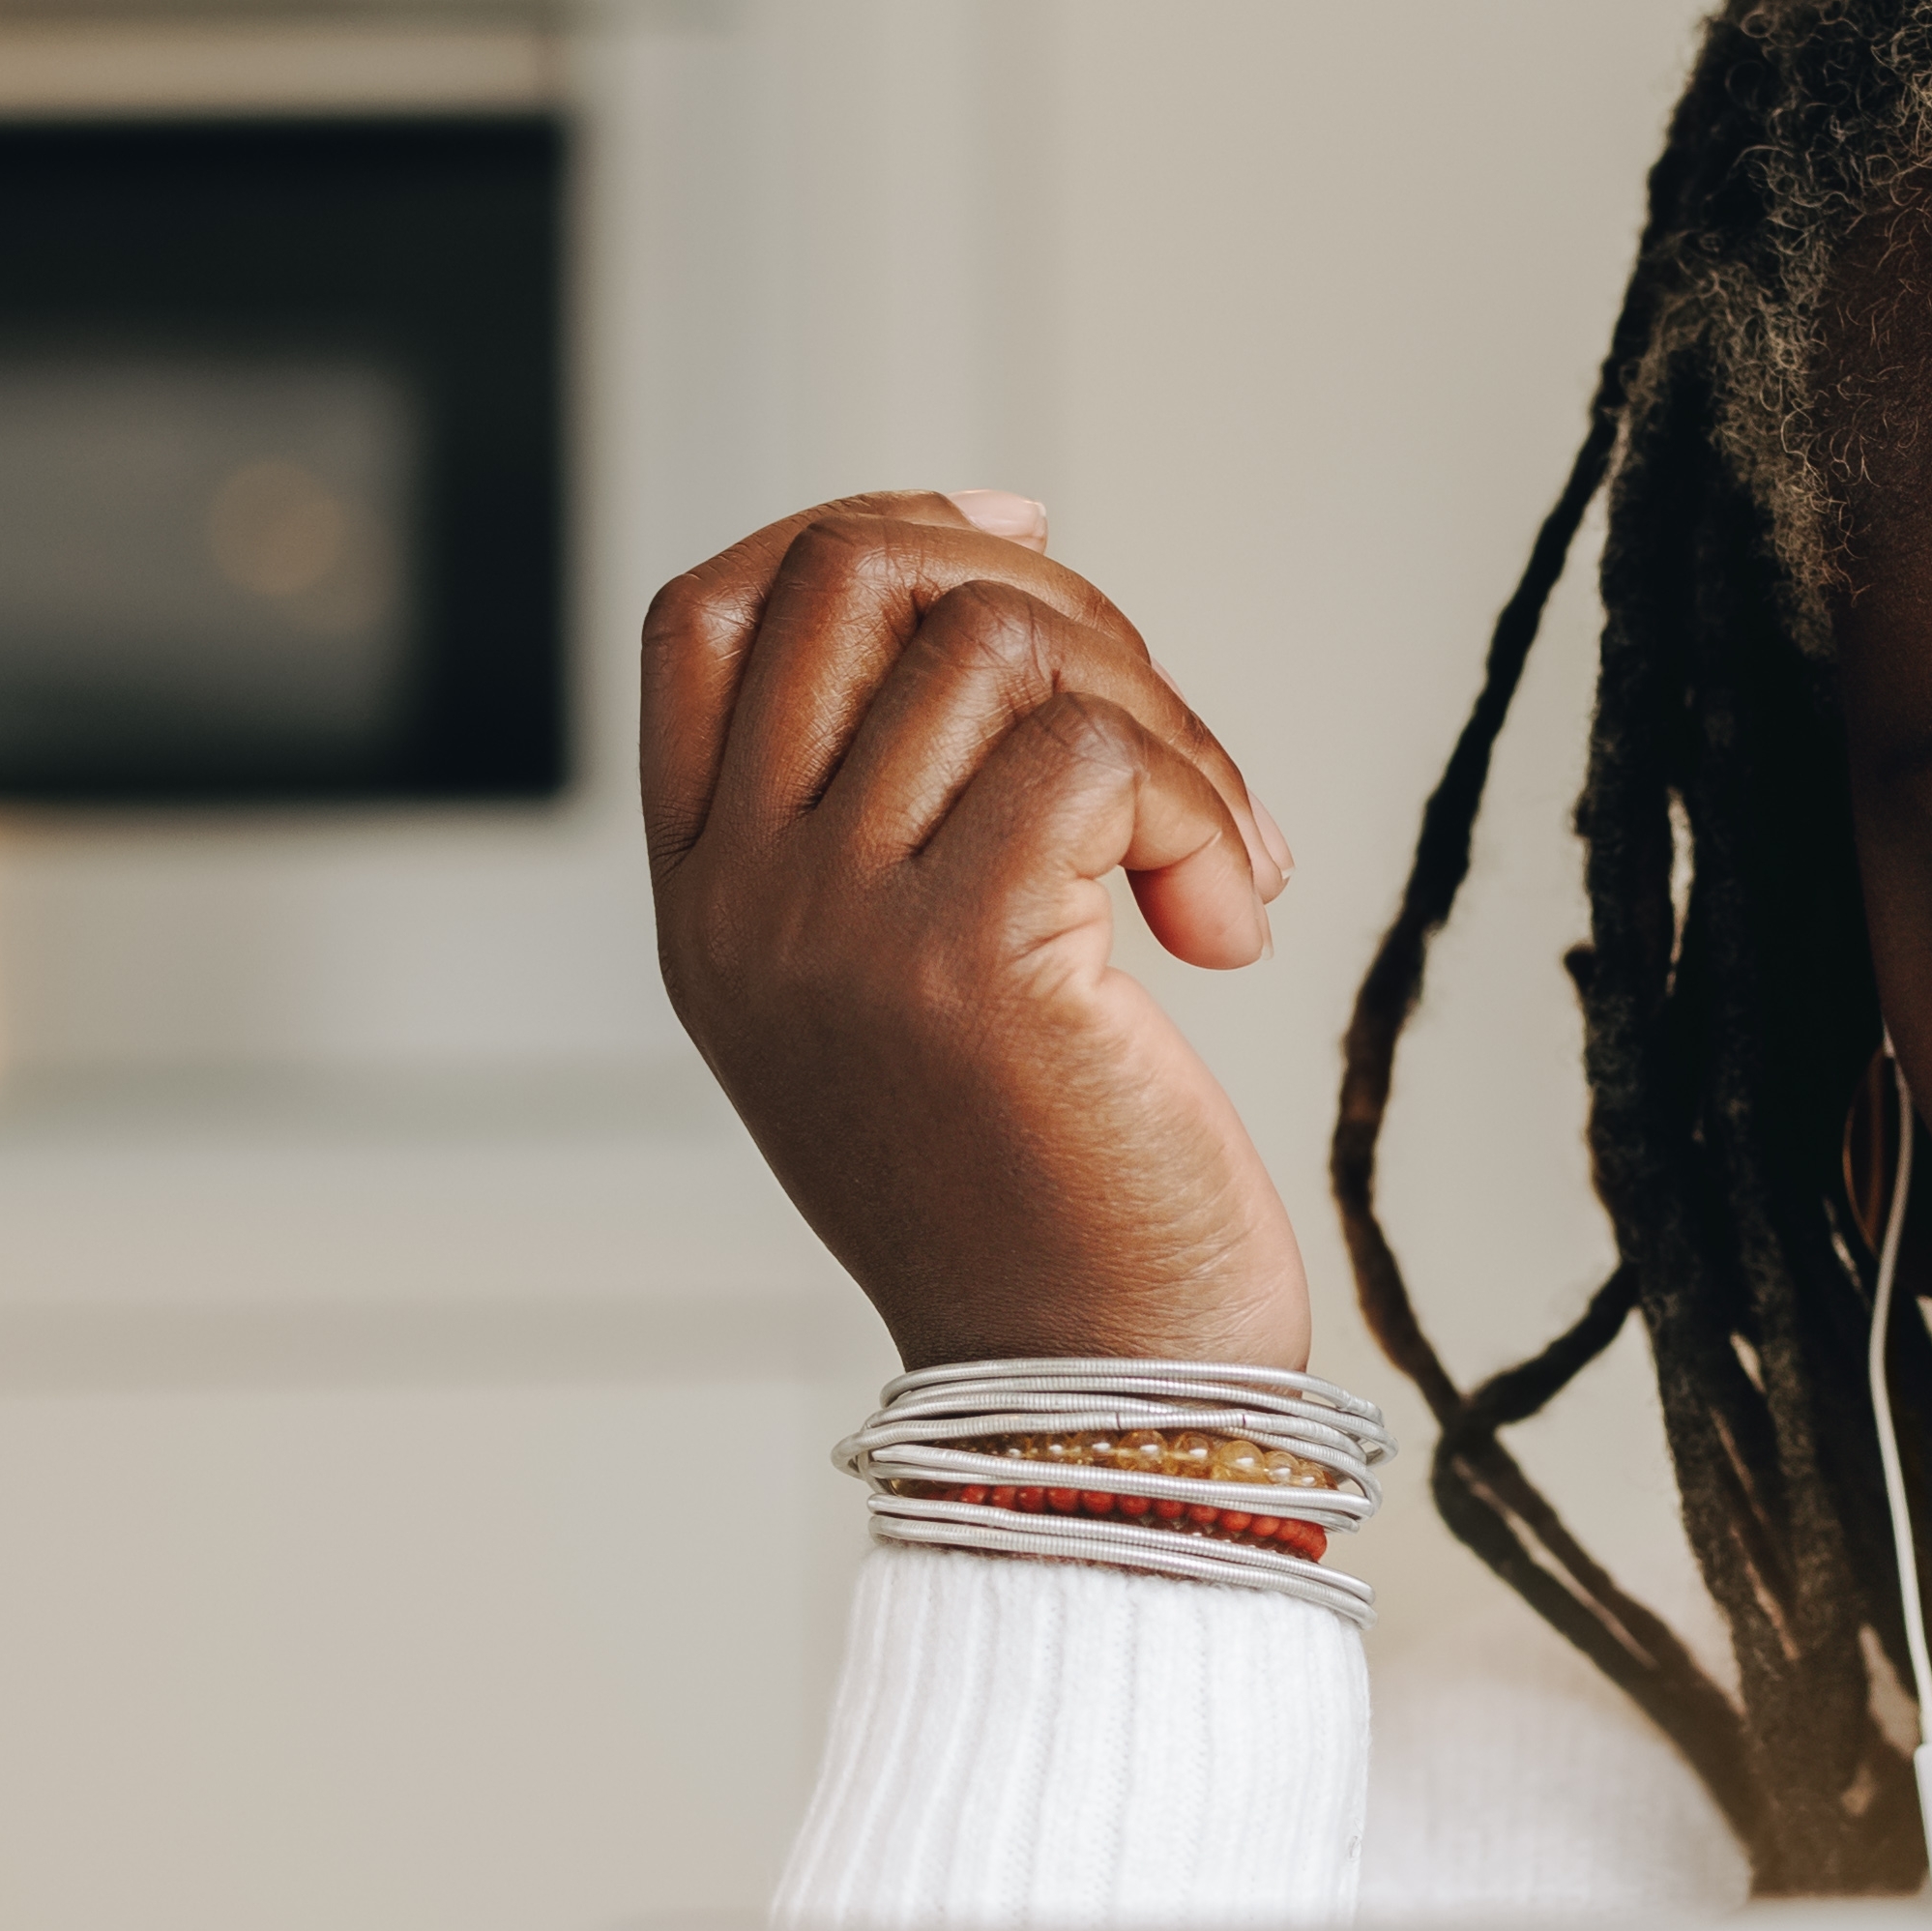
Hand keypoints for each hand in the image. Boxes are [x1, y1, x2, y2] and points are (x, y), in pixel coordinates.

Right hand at [643, 491, 1309, 1371]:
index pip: (715, 611)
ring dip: (1163, 722)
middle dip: (1055, 607)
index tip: (1027, 549)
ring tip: (1212, 866)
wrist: (1096, 1404)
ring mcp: (836, 926)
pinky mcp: (969, 959)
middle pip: (857, 573)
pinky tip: (1225, 929)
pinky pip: (1097, 751)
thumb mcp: (908, 989)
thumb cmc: (1044, 1196)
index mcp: (707, 904)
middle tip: (1158, 743)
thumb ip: (893, 809)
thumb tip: (998, 566)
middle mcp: (742, 904)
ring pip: (997, 642)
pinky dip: (1202, 807)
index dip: (872, 526)